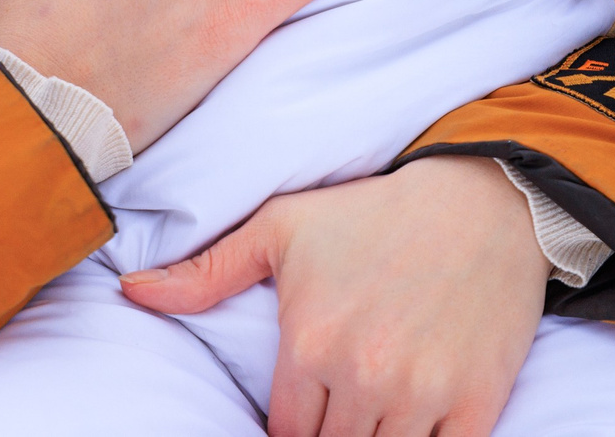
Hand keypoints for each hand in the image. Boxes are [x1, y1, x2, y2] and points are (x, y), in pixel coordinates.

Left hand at [121, 155, 548, 436]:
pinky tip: (415, 426)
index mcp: (311, 343)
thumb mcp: (283, 226)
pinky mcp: (477, 401)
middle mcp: (365, 375)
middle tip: (342, 403)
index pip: (286, 435)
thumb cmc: (375, 213)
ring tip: (372, 412)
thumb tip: (132, 291)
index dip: (293, 430)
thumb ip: (206, 271)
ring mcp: (424, 394)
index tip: (305, 411)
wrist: (482, 200)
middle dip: (335, 433)